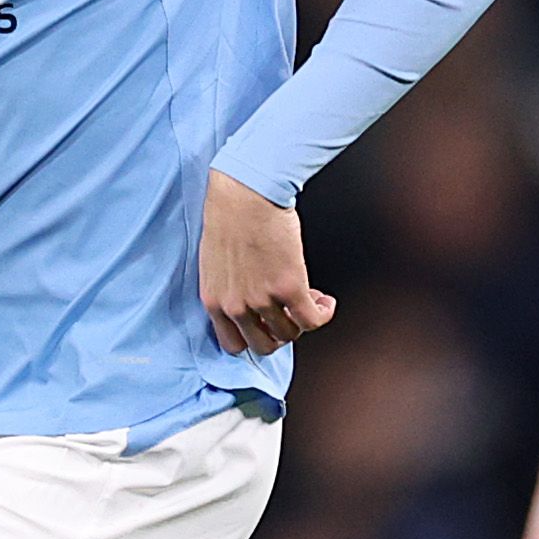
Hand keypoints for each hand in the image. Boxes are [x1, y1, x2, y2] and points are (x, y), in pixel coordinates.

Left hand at [200, 172, 337, 357]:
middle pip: (263, 346)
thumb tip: (251, 297)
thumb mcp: (215, 262)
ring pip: (291, 333)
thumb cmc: (229, 214)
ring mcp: (262, 300)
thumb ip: (228, 286)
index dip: (254, 338)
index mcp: (214, 300)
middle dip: (280, 334)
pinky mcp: (289, 288)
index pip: (231, 344)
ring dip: (304, 320)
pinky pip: (312, 319)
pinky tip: (325, 302)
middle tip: (290, 316)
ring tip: (311, 300)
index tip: (266, 327)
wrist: (245, 192)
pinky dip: (323, 314)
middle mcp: (236, 306)